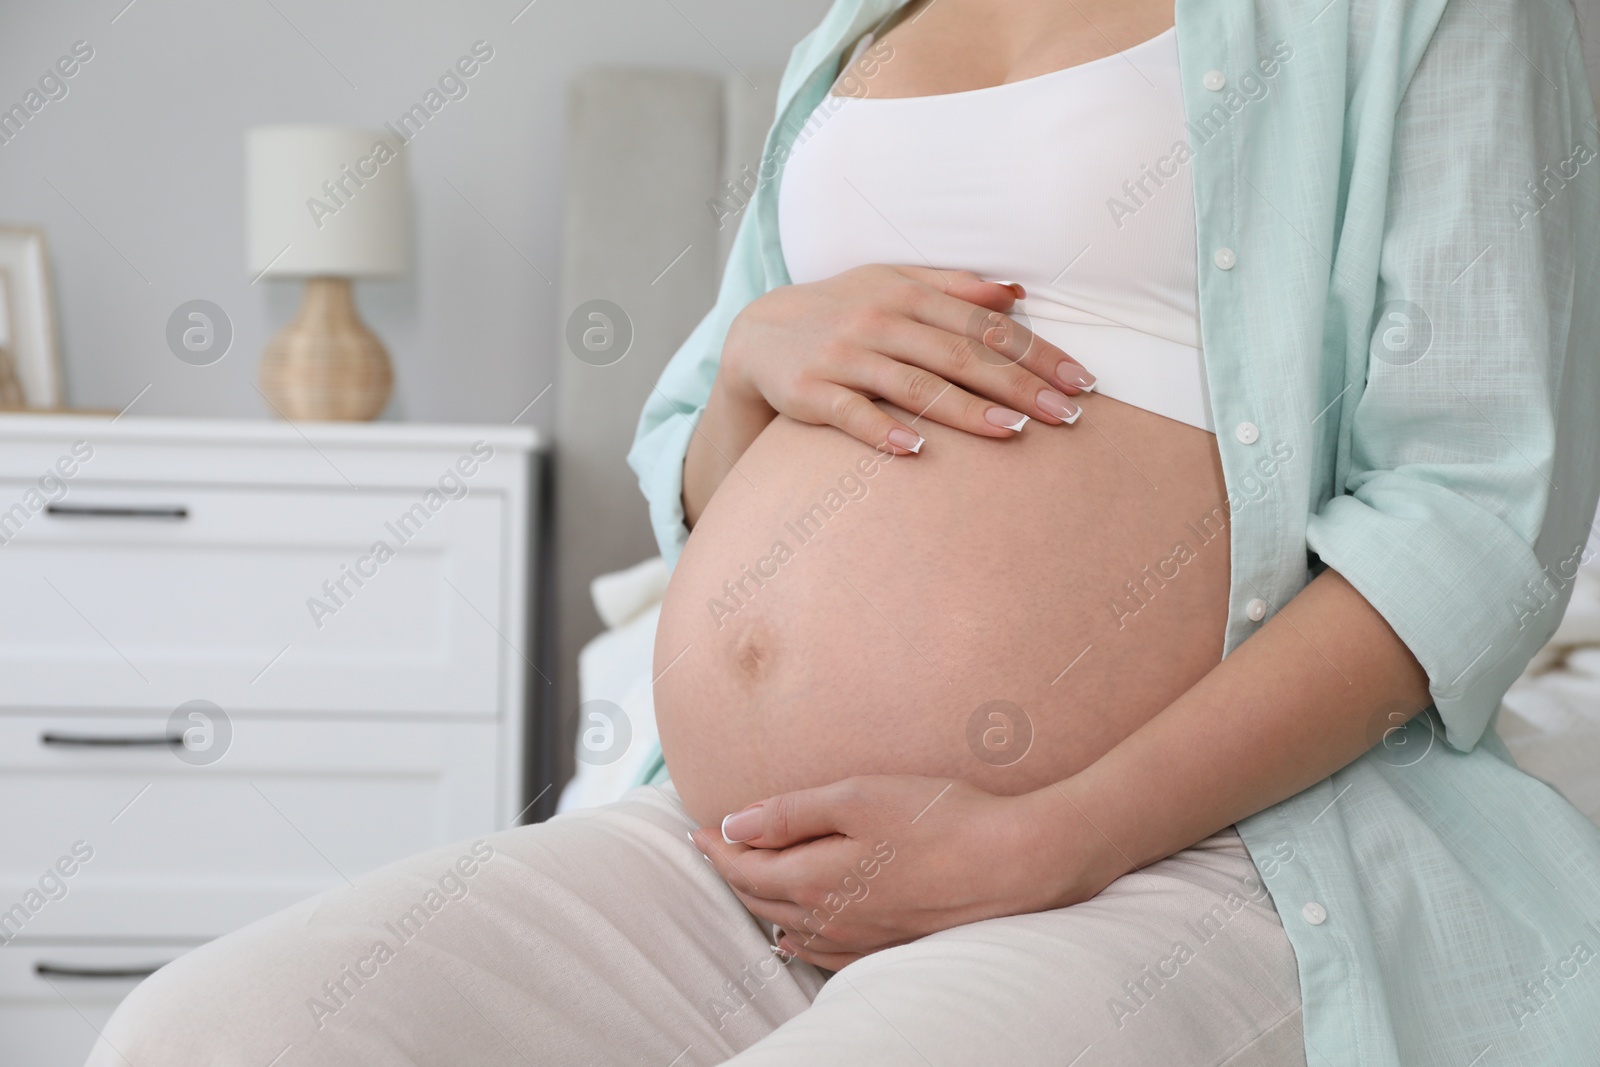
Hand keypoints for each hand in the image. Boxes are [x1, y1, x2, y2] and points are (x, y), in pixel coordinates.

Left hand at [687, 775, 1092, 969]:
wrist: (1014, 862)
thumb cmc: (939, 817)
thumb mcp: (857, 796)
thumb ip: (790, 813)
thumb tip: (734, 824)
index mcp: (815, 876)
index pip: (746, 866)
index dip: (717, 846)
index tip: (697, 829)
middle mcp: (830, 916)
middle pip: (762, 897)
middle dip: (732, 872)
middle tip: (712, 848)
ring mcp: (860, 938)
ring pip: (790, 925)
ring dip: (761, 902)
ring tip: (745, 880)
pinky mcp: (888, 947)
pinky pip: (823, 951)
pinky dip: (798, 936)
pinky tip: (794, 931)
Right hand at [720, 265, 1094, 456]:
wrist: (756, 334)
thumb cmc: (841, 311)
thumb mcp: (893, 283)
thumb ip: (954, 287)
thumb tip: (1018, 294)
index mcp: (908, 293)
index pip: (985, 324)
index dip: (1037, 353)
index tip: (1081, 381)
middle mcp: (880, 320)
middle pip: (961, 354)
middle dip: (1019, 385)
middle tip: (1068, 415)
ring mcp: (844, 356)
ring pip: (914, 384)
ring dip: (966, 409)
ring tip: (1014, 432)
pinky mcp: (811, 391)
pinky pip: (851, 413)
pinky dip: (882, 430)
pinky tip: (916, 450)